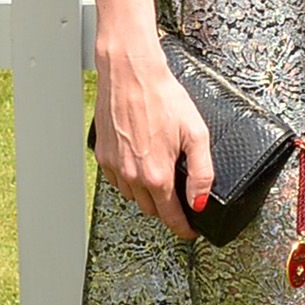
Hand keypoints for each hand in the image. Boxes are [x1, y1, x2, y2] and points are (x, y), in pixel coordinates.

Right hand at [94, 42, 213, 240]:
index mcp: (156, 174)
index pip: (170, 216)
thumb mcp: (195, 133)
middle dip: (166, 210)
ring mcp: (114, 166)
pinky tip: (141, 165)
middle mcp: (132, 175)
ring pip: (132, 197)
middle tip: (179, 201)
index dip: (183, 228)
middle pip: (151, 209)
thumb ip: (202, 172)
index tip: (189, 231)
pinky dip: (130, 181)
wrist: (130, 74)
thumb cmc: (162, 97)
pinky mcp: (102, 155)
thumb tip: (200, 200)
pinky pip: (117, 181)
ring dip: (147, 195)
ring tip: (160, 178)